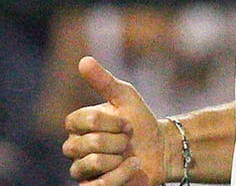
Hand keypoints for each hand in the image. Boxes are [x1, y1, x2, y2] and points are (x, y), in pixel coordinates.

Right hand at [63, 56, 164, 185]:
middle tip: (128, 139)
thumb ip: (103, 80)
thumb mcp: (125, 97)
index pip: (78, 120)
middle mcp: (74, 147)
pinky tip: (133, 167)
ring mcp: (81, 170)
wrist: (161, 149)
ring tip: (129, 155)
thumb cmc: (140, 121)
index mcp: (78, 125)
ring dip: (117, 158)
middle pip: (86, 143)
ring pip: (90, 164)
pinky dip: (120, 175)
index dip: (107, 121)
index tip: (126, 122)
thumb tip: (83, 60)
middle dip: (116, 140)